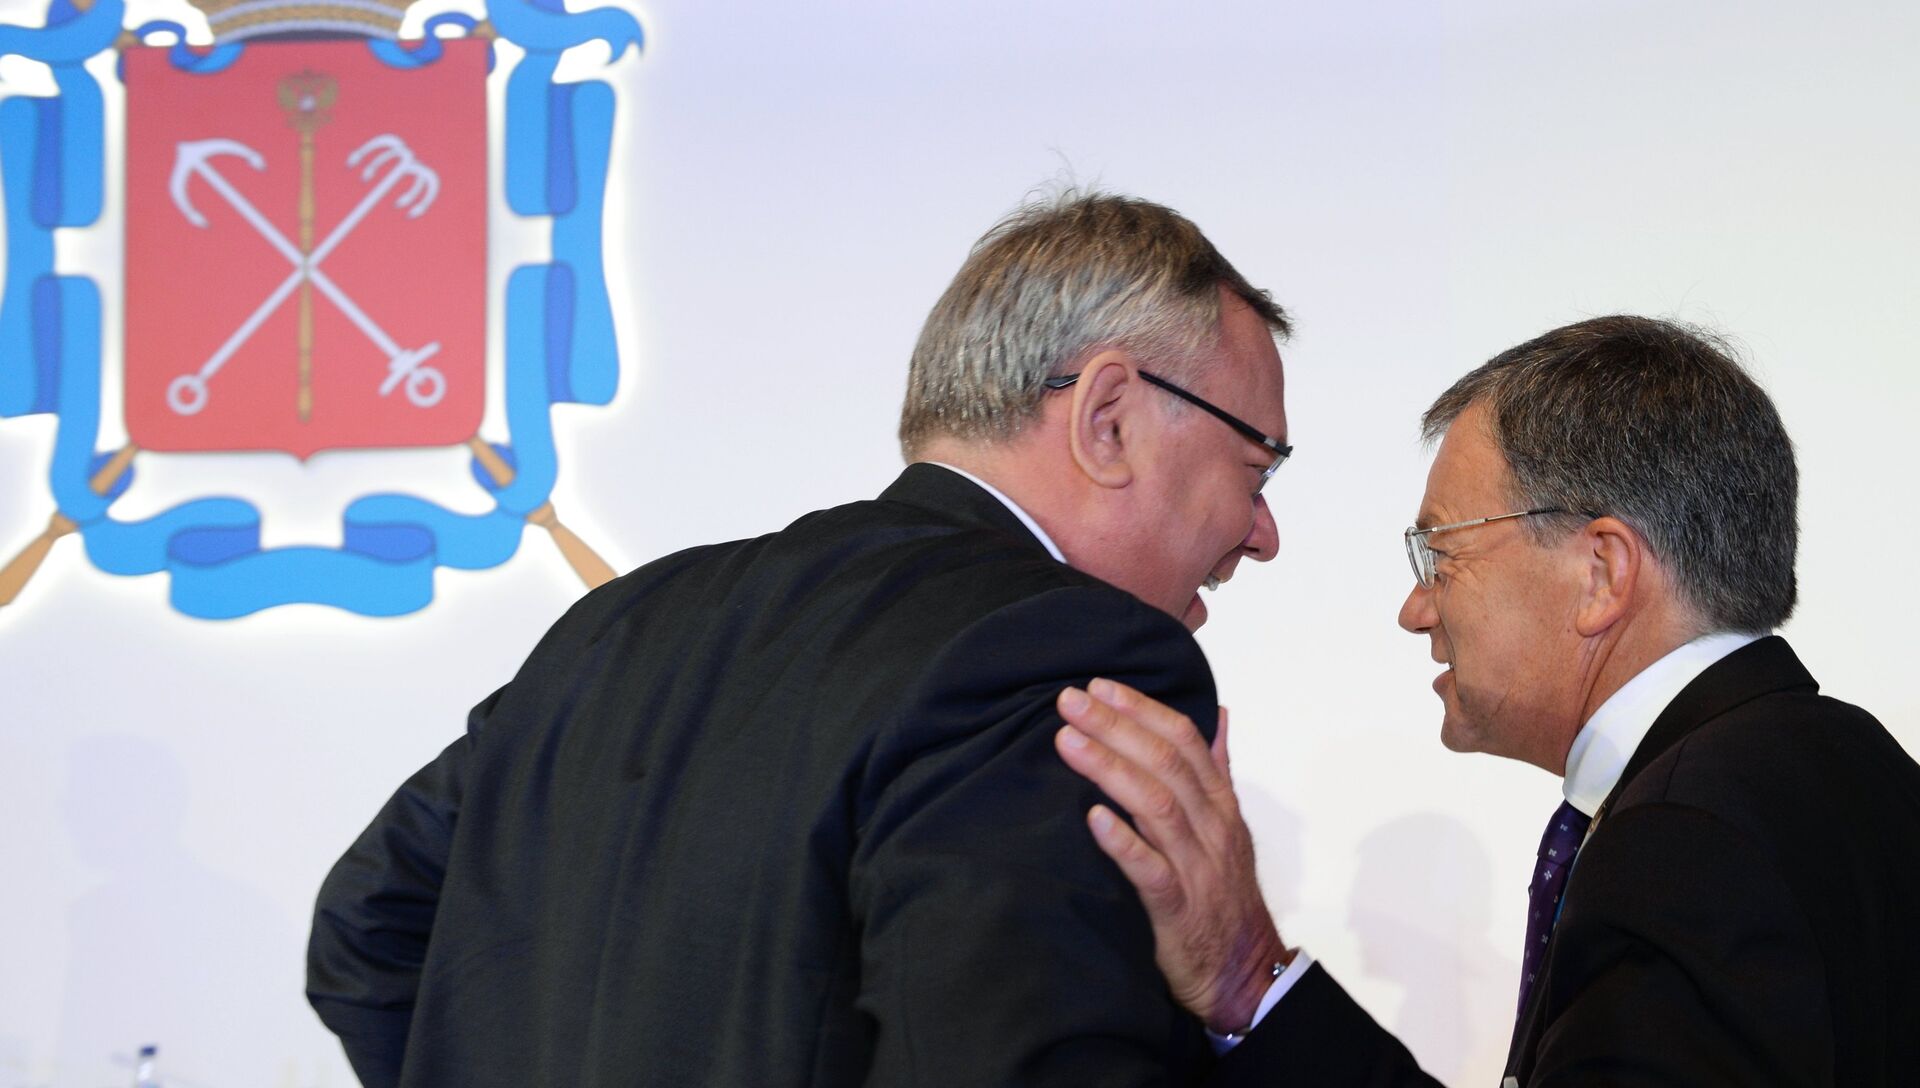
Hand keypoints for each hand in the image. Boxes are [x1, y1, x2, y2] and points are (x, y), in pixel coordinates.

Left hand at [1055, 678, 1289, 1034]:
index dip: (1142, 709)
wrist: (1244, 972)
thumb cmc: (1225, 894)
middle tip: (1069, 700)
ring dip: (1110, 769)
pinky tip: (1093, 818)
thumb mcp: (1229, 826)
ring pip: (1156, 806)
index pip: (1185, 740)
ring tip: (1068, 742)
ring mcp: (1197, 867)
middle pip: (1166, 763)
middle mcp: (1212, 828)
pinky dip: (1123, 842)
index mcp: (1220, 804)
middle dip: (1116, 726)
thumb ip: (1218, 769)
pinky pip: (1151, 871)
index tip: (1099, 686)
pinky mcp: (1179, 910)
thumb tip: (1219, 714)